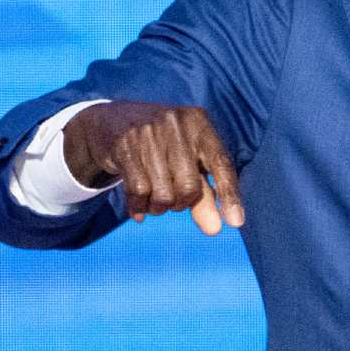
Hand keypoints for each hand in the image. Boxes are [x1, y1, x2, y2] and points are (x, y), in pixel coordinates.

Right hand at [63, 101, 243, 233]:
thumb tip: (215, 229)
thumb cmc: (162, 147)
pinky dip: (140, 207)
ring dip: (159, 208)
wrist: (113, 121)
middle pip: (190, 187)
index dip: (231, 195)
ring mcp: (149, 133)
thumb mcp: (188, 162)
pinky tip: (138, 208)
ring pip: (163, 194)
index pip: (222, 164)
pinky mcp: (125, 145)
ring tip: (154, 199)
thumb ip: (204, 194)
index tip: (236, 223)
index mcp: (201, 124)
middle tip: (174, 200)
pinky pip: (138, 192)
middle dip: (182, 204)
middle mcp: (177, 124)